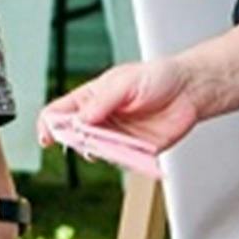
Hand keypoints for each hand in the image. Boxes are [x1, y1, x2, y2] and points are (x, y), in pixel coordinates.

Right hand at [39, 58, 200, 152]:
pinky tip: (124, 151)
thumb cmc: (157, 77)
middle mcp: (99, 119)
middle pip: (72, 136)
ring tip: (106, 142)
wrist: (189, 90)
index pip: (58, 113)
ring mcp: (115, 136)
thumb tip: (82, 118)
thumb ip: (103, 100)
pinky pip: (119, 161)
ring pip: (94, 151)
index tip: (48, 135)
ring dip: (97, 150)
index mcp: (90, 98)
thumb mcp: (126, 81)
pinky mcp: (133, 151)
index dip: (48, 125)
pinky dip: (118, 160)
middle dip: (74, 140)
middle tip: (82, 137)